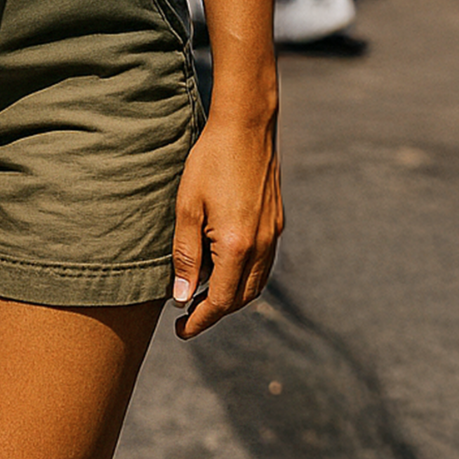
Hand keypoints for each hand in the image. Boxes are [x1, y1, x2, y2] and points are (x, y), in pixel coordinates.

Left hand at [171, 109, 281, 337]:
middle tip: (187, 315)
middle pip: (241, 298)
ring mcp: (274, 235)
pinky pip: (263, 264)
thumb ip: (185, 256)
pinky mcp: (277, 222)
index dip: (200, 320)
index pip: (220, 301)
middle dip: (215, 312)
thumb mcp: (187, 207)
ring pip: (256, 283)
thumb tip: (182, 298)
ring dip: (231, 296)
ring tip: (202, 296)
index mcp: (237, 246)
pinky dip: (244, 276)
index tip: (181, 332)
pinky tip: (224, 268)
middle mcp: (262, 247)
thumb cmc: (209, 162)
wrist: (246, 127)